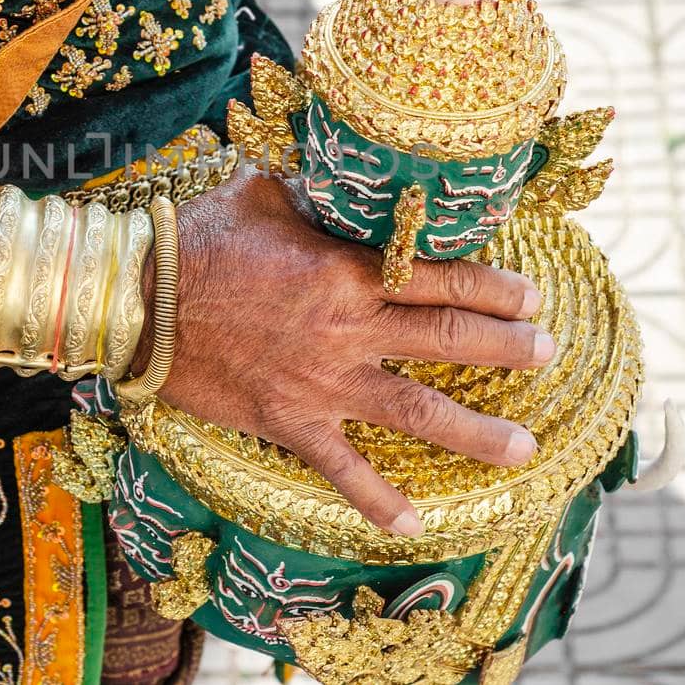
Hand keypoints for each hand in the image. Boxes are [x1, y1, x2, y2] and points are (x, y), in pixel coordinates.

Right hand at [141, 169, 552, 537]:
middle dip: (506, 348)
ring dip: (476, 433)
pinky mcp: (289, 423)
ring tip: (523, 449)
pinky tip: (414, 524)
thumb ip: (315, 187)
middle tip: (548, 354)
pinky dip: (378, 499)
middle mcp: (347, 330)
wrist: (135, 301)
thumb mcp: (263, 191)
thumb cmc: (197, 238)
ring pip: (417, 412)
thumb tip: (342, 160)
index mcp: (347, 271)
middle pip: (446, 341)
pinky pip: (342, 469)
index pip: (440, 278)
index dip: (495, 289)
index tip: (532, 299)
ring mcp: (321, 383)